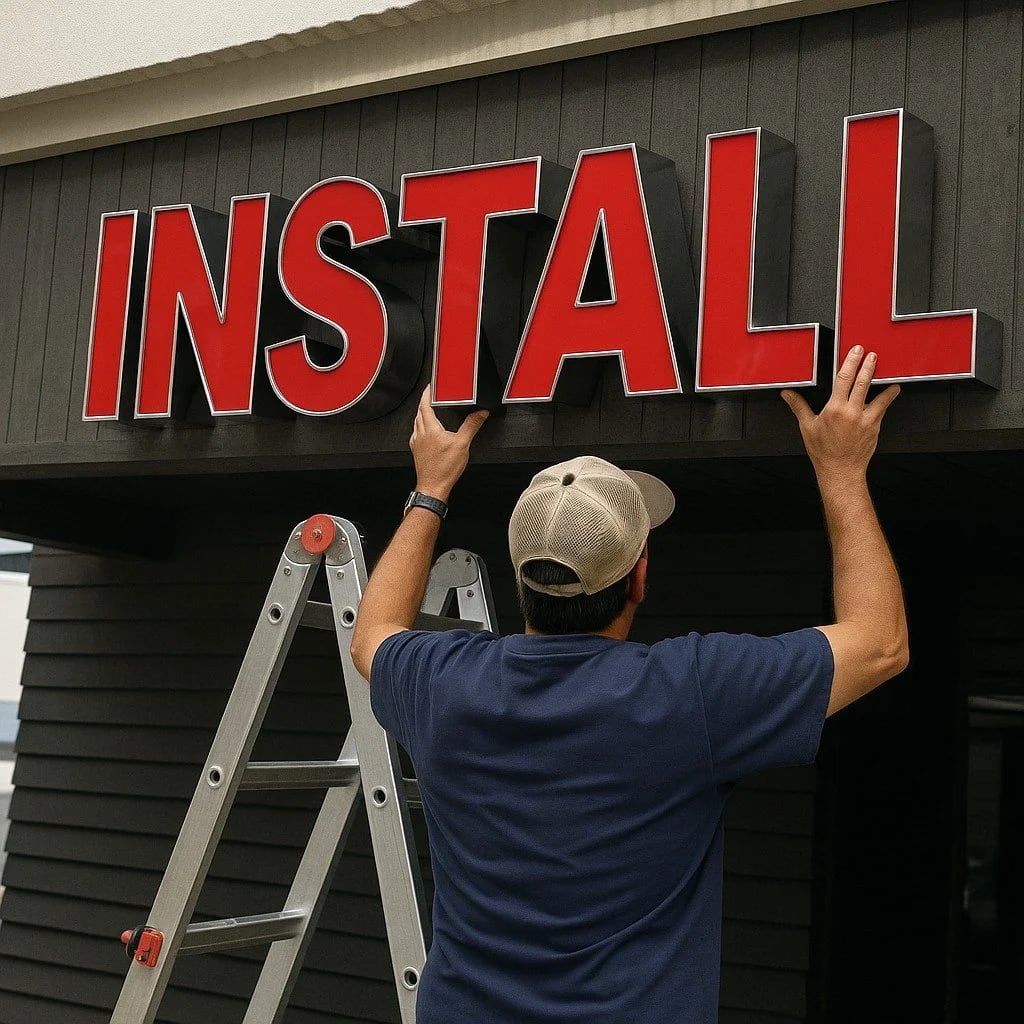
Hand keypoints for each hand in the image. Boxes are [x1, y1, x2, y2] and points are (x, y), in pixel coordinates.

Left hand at [410, 387, 488, 500]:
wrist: (433, 487)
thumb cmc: (444, 469)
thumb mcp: (463, 444)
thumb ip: (472, 426)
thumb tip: (480, 414)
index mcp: (429, 429)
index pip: (425, 405)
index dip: (427, 394)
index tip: (430, 387)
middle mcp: (420, 434)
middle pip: (419, 412)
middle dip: (425, 402)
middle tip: (431, 396)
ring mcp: (416, 443)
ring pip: (417, 422)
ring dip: (422, 414)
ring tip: (430, 411)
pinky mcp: (416, 451)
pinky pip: (417, 433)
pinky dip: (422, 427)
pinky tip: (429, 432)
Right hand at [781, 346, 899, 484]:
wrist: (840, 470)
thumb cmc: (824, 451)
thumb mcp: (807, 427)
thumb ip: (798, 406)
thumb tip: (788, 394)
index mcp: (834, 409)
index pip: (844, 379)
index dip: (851, 362)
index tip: (856, 352)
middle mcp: (851, 412)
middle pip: (862, 382)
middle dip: (868, 366)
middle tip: (872, 355)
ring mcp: (866, 419)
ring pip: (877, 395)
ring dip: (882, 381)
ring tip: (886, 371)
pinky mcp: (875, 427)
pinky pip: (883, 408)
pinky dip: (888, 398)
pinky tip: (892, 391)